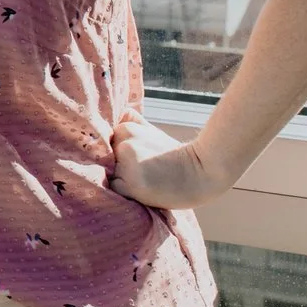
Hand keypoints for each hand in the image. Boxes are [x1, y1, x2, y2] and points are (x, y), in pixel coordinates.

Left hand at [108, 113, 235, 208]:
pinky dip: (125, 194)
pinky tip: (144, 190)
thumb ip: (134, 124)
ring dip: (122, 182)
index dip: (117, 157)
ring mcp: (126, 163)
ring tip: (146, 181)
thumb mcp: (153, 133)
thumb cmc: (175, 156)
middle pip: (105, 161)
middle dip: (118, 169)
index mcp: (126, 128)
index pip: (104, 145)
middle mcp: (123, 143)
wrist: (202, 173)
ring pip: (109, 176)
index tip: (137, 161)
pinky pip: (116, 191)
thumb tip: (121, 112)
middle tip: (144, 172)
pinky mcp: (132, 183)